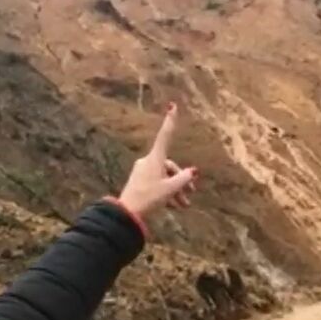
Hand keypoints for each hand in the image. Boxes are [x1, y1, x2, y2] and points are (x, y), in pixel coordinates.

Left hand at [118, 103, 197, 217]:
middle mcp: (148, 162)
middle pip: (170, 166)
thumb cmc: (148, 198)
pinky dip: (167, 192)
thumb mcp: (170, 189)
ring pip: (165, 177)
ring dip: (175, 190)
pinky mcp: (140, 181)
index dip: (170, 122)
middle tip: (190, 194)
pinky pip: (158, 182)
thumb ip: (183, 179)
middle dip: (181, 180)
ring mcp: (143, 172)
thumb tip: (193, 171)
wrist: (127, 213)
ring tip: (183, 205)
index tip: (172, 106)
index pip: (165, 136)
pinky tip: (174, 206)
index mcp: (155, 159)